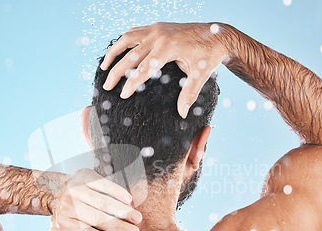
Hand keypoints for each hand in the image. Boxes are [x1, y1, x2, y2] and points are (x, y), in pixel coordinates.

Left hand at [37, 168, 141, 230]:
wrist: (55, 186)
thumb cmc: (63, 215)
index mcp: (63, 221)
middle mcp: (69, 204)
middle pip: (96, 218)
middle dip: (118, 226)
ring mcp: (76, 189)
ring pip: (102, 201)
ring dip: (122, 210)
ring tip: (137, 218)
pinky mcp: (85, 176)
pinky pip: (104, 184)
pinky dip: (118, 192)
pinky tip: (130, 200)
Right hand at [101, 22, 226, 117]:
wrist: (218, 34)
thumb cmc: (209, 55)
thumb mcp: (200, 74)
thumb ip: (189, 94)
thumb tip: (182, 113)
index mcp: (168, 47)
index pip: (143, 69)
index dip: (131, 84)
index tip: (122, 95)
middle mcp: (158, 35)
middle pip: (130, 56)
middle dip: (116, 72)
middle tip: (107, 86)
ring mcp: (156, 29)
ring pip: (127, 39)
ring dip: (114, 52)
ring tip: (103, 66)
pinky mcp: (157, 26)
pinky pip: (134, 32)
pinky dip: (123, 41)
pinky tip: (118, 51)